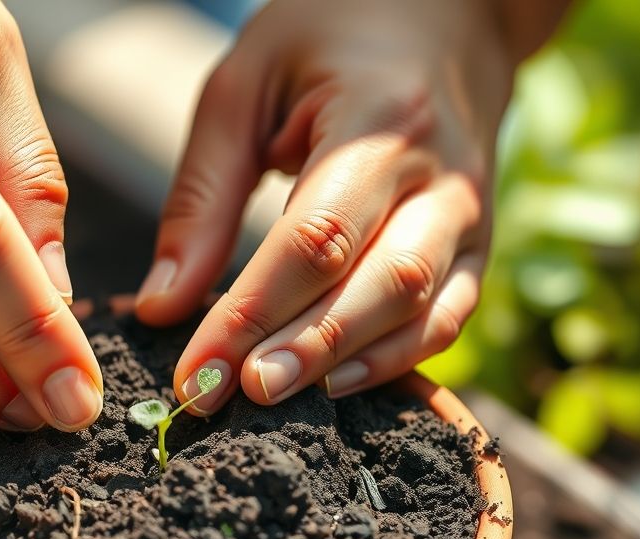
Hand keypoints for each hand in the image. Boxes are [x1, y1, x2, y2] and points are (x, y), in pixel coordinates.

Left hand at [136, 0, 512, 410]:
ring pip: (420, 308)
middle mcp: (441, 172)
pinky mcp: (477, 242)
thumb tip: (161, 307)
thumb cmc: (325, 40)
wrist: (441, 18)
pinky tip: (334, 387)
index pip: (313, 237)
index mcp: (381, 119)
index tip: (194, 370)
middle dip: (299, 349)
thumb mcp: (242, 90)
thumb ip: (202, 198)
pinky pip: (448, 317)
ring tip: (271, 399)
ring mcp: (471, 212)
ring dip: (344, 363)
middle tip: (228, 395)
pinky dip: (394, 361)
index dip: (251, 312)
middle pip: (377, 282)